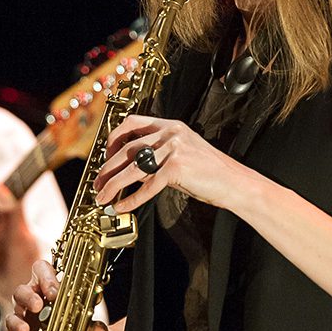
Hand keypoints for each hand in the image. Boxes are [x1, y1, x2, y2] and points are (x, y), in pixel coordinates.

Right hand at [0, 259, 109, 330]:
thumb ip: (92, 328)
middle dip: (29, 297)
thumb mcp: (87, 324)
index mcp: (48, 287)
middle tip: (38, 306)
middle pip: (22, 291)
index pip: (41, 270)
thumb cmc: (77, 325)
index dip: (45, 277)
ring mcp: (23, 320)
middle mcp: (32, 300)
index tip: (54, 292)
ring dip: (17, 323)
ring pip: (13, 315)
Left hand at [93, 114, 246, 213]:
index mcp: (170, 125)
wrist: (234, 182)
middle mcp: (170, 133)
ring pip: (132, 169)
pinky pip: (147, 186)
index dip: (113, 139)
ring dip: (113, 185)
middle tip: (97, 183)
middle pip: (127, 148)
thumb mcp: (183, 151)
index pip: (132, 123)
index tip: (105, 156)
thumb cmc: (209, 171)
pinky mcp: (176, 168)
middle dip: (107, 168)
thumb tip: (131, 165)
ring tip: (102, 198)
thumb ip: (159, 152)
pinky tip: (123, 207)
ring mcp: (173, 149)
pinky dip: (132, 199)